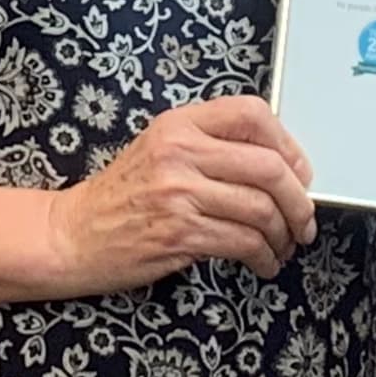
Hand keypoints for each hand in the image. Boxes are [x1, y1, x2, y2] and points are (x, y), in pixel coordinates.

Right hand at [48, 97, 317, 290]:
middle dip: (299, 200)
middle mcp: (179, 152)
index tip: (299, 171)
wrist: (71, 235)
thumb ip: (209, 147)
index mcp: (178, 124)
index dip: (288, 144)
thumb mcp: (159, 151)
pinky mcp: (180, 234)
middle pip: (268, 167)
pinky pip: (243, 242)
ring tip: (282, 247)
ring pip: (261, 210)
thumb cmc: (119, 197)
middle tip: (304, 219)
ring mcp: (179, 194)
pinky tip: (263, 263)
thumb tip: (278, 166)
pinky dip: (264, 257)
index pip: (251, 114)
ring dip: (284, 235)